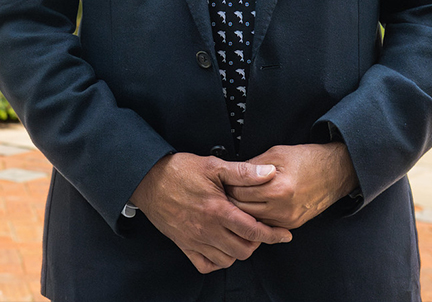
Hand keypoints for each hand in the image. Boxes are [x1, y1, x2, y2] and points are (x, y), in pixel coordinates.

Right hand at [130, 152, 292, 273]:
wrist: (148, 179)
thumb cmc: (179, 170)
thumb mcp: (213, 165)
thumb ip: (243, 172)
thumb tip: (269, 173)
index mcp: (218, 210)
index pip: (254, 231)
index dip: (273, 235)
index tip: (284, 235)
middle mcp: (208, 229)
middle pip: (244, 250)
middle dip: (257, 243)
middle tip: (258, 231)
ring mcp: (195, 240)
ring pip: (228, 259)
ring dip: (239, 251)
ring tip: (240, 237)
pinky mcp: (184, 245)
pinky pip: (206, 265)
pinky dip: (218, 261)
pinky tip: (221, 248)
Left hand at [227, 143, 358, 228]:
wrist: (335, 172)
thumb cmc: (307, 159)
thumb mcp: (276, 154)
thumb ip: (252, 166)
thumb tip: (232, 173)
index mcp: (278, 188)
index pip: (239, 193)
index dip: (227, 185)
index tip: (222, 180)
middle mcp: (283, 208)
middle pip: (242, 210)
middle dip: (231, 199)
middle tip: (224, 189)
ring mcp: (288, 219)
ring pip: (252, 220)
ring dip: (242, 210)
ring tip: (236, 196)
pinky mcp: (292, 224)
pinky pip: (266, 224)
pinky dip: (256, 215)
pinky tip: (252, 204)